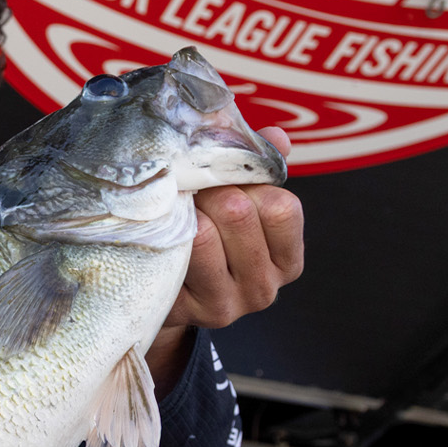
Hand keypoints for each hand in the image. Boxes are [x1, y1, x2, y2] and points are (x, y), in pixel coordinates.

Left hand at [145, 127, 303, 385]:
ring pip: (203, 234)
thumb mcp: (243, 206)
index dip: (251, 184)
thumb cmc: (212, 238)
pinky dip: (163, 233)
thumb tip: (278, 136)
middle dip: (209, 190)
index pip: (282, 207)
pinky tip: (160, 231)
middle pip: (238, 213)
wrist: (167, 294)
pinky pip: (172, 255)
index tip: (229, 182)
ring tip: (176, 209)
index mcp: (287, 260)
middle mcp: (264, 288)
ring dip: (184, 210)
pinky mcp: (186, 311)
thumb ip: (261, 171)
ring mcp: (227, 305)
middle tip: (191, 188)